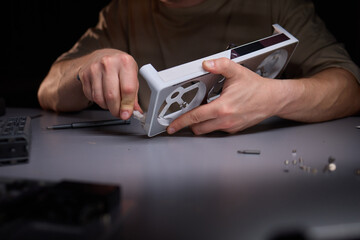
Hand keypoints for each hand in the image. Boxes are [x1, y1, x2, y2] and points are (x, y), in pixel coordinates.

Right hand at [78, 48, 141, 118]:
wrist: (102, 56)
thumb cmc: (120, 67)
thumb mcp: (132, 76)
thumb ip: (134, 95)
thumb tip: (136, 111)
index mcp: (125, 62)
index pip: (127, 89)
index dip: (127, 106)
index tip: (126, 114)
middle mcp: (109, 63)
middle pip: (112, 96)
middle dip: (116, 110)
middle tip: (119, 113)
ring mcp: (95, 68)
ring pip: (100, 98)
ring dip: (107, 106)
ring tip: (112, 103)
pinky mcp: (85, 75)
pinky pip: (92, 97)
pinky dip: (99, 101)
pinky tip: (103, 96)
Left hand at [167, 57, 282, 134]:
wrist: (273, 99)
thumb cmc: (257, 88)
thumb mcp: (237, 72)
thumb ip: (220, 65)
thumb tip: (206, 64)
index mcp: (222, 107)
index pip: (195, 117)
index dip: (180, 122)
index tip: (171, 126)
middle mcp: (226, 120)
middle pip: (198, 128)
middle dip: (188, 124)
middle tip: (183, 117)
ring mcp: (230, 127)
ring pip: (207, 130)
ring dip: (200, 124)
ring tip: (200, 113)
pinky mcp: (234, 129)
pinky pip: (217, 130)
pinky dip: (212, 124)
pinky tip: (215, 113)